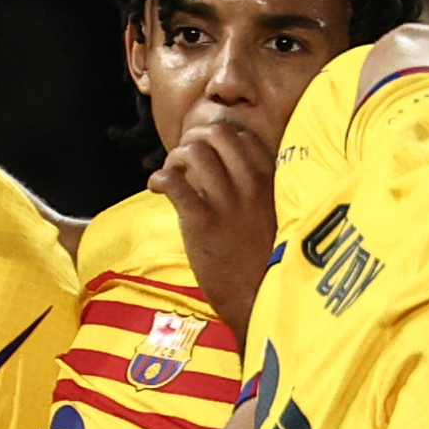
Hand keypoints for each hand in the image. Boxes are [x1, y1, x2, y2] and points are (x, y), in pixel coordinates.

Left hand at [153, 116, 276, 337]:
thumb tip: (226, 168)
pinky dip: (158, 178)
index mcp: (270, 180)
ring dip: (175, 158)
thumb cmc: (264, 258)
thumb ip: (256, 188)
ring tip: (172, 175)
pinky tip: (156, 187)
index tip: (206, 153)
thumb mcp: (272, 214)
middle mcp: (251, 183)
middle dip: (193, 140)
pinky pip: (173, 181)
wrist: (258, 296)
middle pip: (216, 133)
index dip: (216, 137)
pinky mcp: (202, 221)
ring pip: (193, 151)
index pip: (241, 135)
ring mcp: (227, 201)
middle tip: (183, 161)